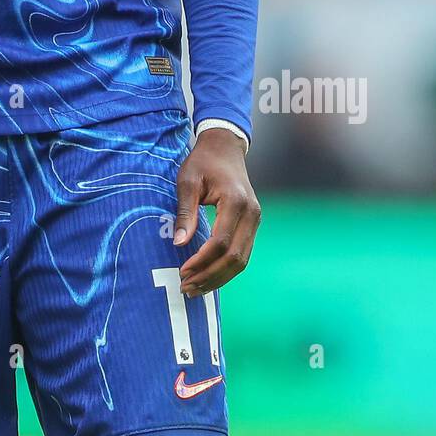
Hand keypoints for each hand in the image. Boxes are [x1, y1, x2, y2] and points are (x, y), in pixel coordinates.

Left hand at [174, 127, 259, 297]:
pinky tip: (208, 276)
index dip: (202, 261)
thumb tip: (180, 243)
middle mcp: (251, 213)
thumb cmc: (203, 162)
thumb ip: (185, 212)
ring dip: (219, 277)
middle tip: (186, 287)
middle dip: (210, 275)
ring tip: (195, 288)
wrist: (225, 147)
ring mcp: (255, 220)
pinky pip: (243, 253)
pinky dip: (226, 269)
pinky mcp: (253, 225)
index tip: (183, 271)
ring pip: (242, 260)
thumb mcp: (187, 181)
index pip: (221, 242)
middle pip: (235, 257)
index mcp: (235, 201)